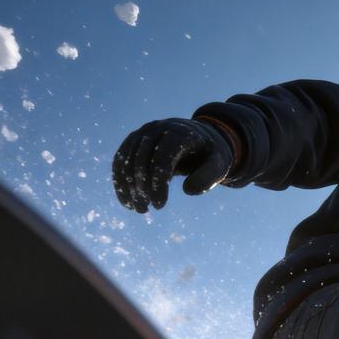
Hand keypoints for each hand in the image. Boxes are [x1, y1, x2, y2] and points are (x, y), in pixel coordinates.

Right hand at [111, 118, 235, 212]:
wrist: (200, 137)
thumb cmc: (209, 154)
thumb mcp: (218, 164)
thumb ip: (209, 177)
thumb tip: (188, 190)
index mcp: (180, 133)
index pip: (163, 157)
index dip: (158, 183)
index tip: (159, 206)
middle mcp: (158, 128)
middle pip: (142, 158)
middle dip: (141, 187)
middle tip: (146, 210)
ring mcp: (143, 132)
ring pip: (127, 159)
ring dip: (128, 186)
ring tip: (138, 209)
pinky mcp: (134, 140)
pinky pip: (121, 160)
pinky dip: (120, 181)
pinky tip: (127, 201)